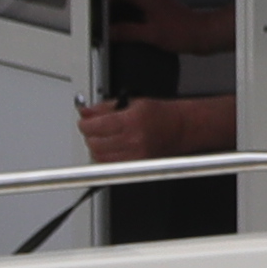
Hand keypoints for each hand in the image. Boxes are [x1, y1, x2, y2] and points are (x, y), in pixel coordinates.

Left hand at [77, 93, 238, 164]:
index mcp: (132, 120)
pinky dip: (104, 158)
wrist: (182, 128)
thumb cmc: (162, 115)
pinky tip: (108, 149)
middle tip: (91, 129)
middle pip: (95, 143)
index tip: (84, 122)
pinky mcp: (138, 165)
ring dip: (95, 148)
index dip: (85, 124)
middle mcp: (134, 139)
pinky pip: (110, 165)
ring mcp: (136, 155)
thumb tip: (86, 113)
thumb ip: (105, 108)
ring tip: (100, 139)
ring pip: (100, 156)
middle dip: (89, 136)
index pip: (95, 126)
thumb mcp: (133, 102)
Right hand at [107, 0, 233, 55]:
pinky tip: (130, 34)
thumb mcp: (151, 34)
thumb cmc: (185, 31)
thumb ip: (128, 32)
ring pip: (133, 6)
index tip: (97, 9)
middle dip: (111, 8)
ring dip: (122, 15)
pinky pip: (141, 15)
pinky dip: (132, 22)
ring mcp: (157, 7)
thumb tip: (111, 32)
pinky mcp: (162, 17)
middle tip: (102, 20)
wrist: (205, 35)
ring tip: (113, 29)